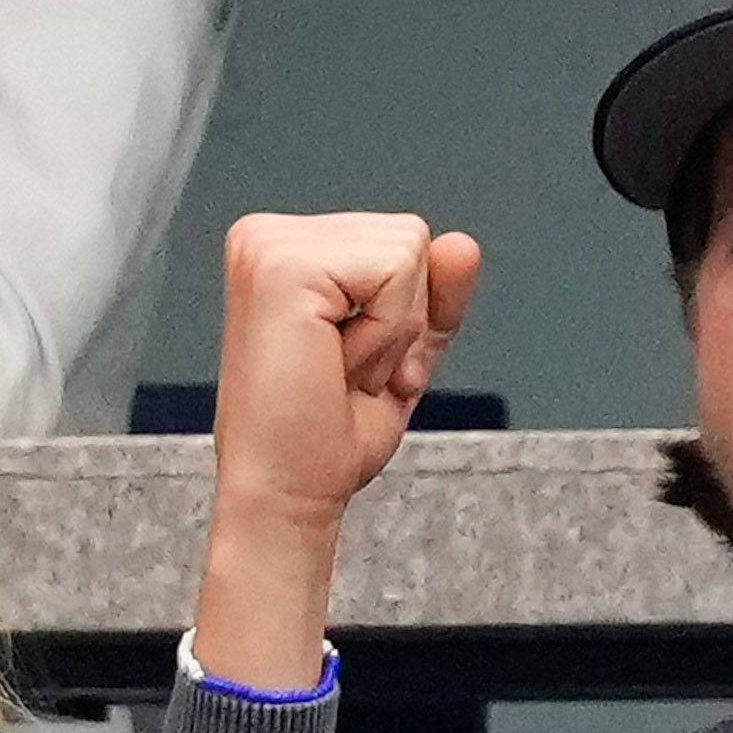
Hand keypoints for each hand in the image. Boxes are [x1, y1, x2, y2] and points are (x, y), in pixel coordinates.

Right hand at [194, 209, 480, 680]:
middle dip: (401, 322)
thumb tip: (464, 245)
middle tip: (344, 375)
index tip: (356, 369)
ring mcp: (269, 244)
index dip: (405, 318)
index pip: (403, 242)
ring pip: (408, 250)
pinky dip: (385, 335)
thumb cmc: (326, 440)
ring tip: (337, 372)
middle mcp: (269, 236)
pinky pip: (394, 272)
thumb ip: (434, 298)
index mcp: (287, 250)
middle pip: (411, 238)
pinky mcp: (281, 264)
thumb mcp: (401, 356)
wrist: (288, 495)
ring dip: (392, 332)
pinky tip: (335, 367)